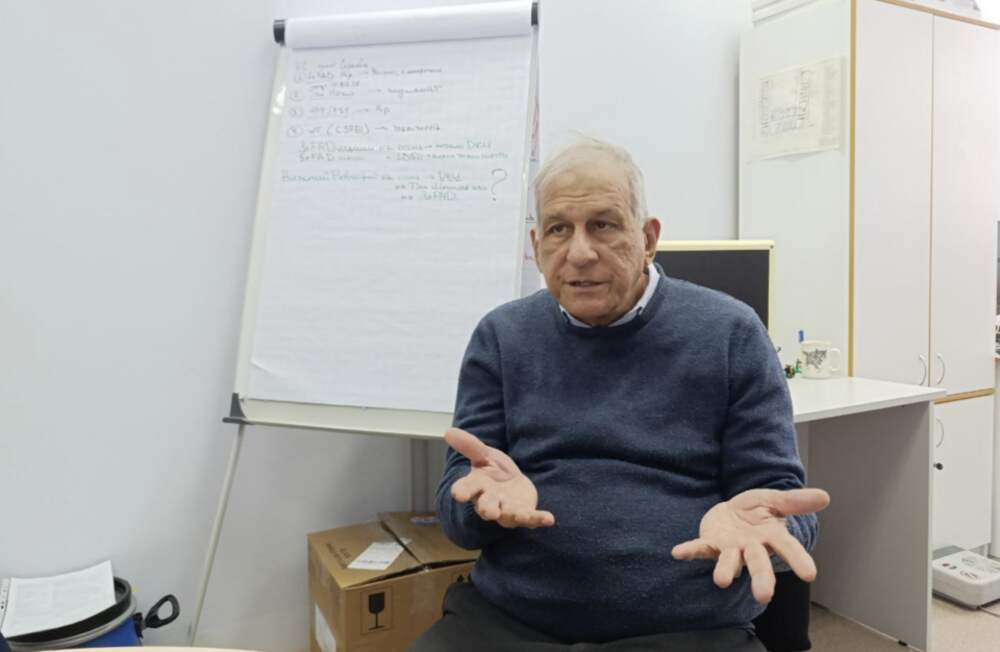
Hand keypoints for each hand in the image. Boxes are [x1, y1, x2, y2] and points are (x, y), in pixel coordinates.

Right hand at [445, 427, 554, 528]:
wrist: (512, 484)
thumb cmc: (494, 471)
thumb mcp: (484, 455)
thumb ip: (470, 446)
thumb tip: (449, 431)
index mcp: (477, 486)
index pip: (466, 489)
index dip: (462, 492)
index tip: (458, 494)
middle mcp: (490, 501)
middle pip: (486, 507)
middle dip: (488, 509)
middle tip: (489, 511)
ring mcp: (508, 510)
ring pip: (509, 516)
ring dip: (515, 516)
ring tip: (522, 515)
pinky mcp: (525, 513)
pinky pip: (531, 519)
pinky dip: (539, 519)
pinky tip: (549, 519)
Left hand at [671, 488, 830, 603]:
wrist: (731, 511)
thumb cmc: (756, 510)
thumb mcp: (774, 500)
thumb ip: (796, 501)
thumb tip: (825, 496)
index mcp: (771, 536)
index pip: (788, 547)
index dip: (798, 560)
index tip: (810, 574)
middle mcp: (751, 547)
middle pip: (758, 564)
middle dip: (761, 579)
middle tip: (763, 596)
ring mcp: (730, 548)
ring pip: (729, 562)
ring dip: (725, 571)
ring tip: (722, 581)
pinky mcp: (710, 544)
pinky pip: (699, 548)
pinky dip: (689, 551)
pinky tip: (677, 553)